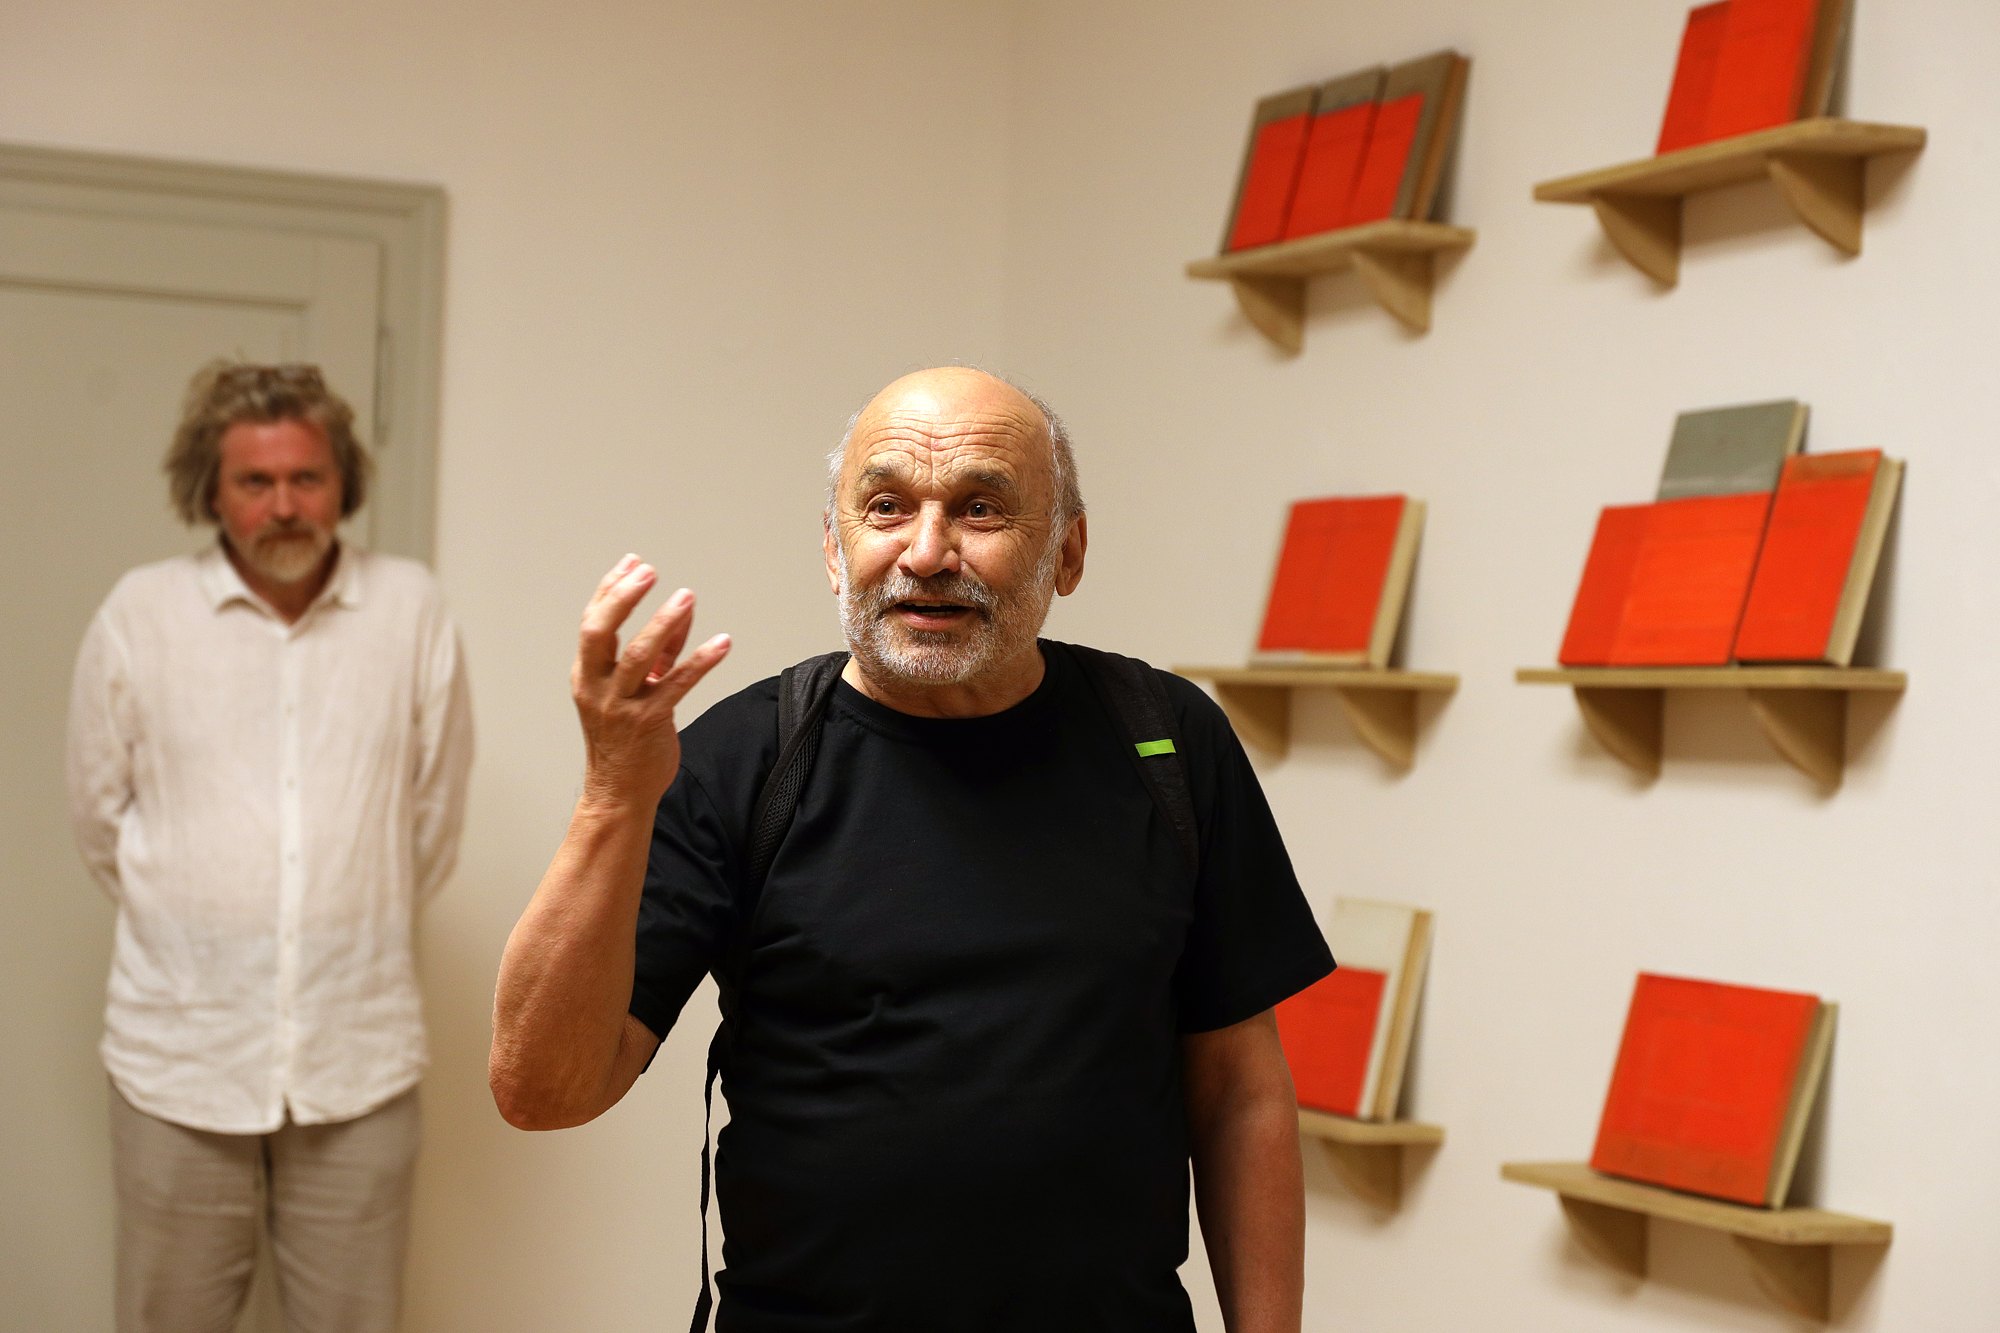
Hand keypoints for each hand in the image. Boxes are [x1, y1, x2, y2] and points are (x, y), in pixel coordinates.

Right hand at [570, 554, 730, 814]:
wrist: (619, 790)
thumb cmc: (625, 737)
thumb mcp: (632, 689)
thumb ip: (658, 650)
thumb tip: (682, 611)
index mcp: (587, 673)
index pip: (593, 622)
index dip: (611, 589)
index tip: (633, 563)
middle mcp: (597, 686)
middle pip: (601, 632)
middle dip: (623, 598)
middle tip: (648, 572)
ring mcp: (620, 705)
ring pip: (639, 656)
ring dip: (664, 622)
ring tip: (686, 596)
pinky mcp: (649, 722)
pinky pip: (677, 685)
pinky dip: (701, 661)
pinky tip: (723, 644)